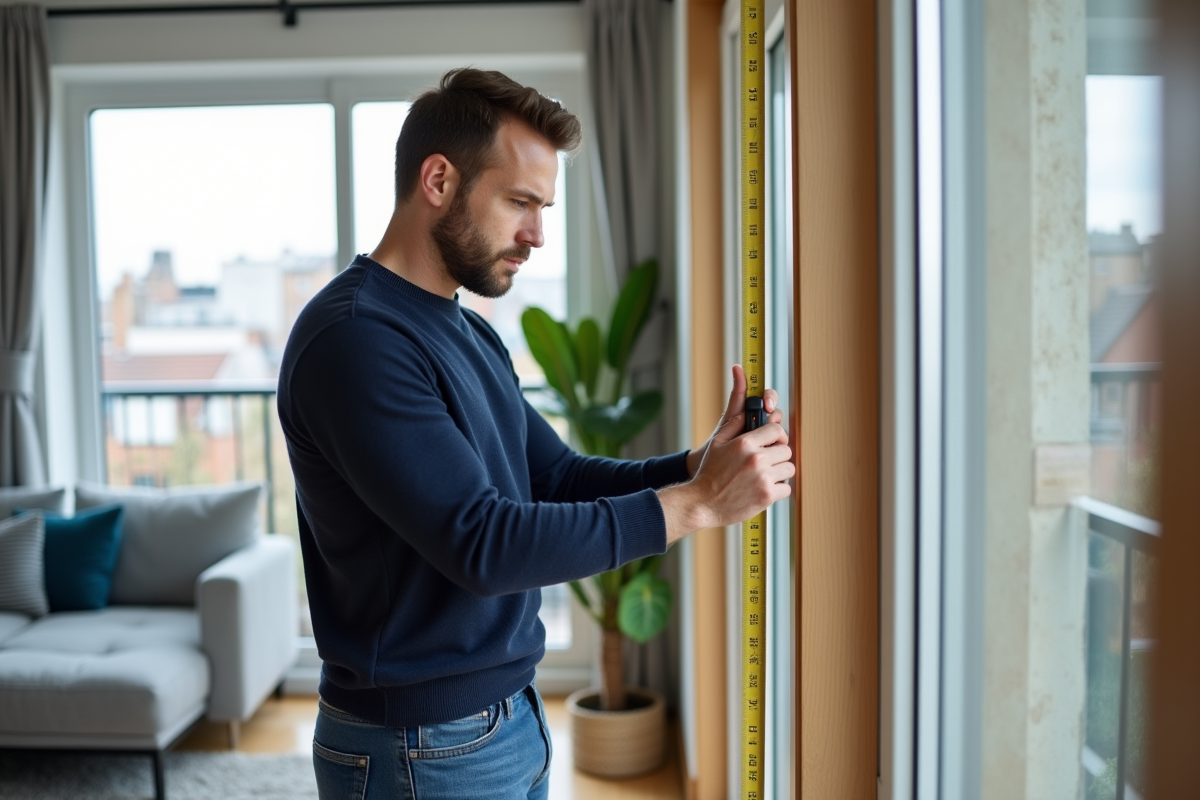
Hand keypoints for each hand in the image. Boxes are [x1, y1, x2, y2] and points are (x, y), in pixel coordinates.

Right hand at [661, 365, 793, 544]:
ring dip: (780, 472)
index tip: (771, 442)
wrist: (701, 503)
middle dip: (778, 455)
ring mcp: (763, 478)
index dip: (776, 435)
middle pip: (786, 449)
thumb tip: (746, 408)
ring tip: (765, 476)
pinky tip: (764, 490)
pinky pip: (787, 488)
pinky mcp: (767, 496)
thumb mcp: (717, 442)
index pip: (777, 429)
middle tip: (767, 461)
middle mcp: (757, 458)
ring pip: (789, 468)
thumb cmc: (708, 473)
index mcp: (745, 442)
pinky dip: (778, 490)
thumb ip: (735, 423)